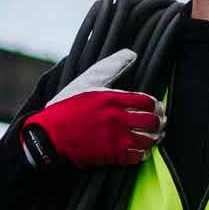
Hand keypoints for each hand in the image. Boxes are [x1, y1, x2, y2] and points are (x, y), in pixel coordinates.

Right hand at [21, 49, 164, 168]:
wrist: (49, 135)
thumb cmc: (67, 107)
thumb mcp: (88, 81)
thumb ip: (112, 66)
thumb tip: (132, 53)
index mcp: (114, 98)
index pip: (148, 102)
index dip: (156, 106)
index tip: (155, 108)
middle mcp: (117, 118)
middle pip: (152, 121)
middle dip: (158, 123)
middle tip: (159, 124)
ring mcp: (115, 138)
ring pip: (148, 140)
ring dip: (153, 139)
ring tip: (152, 137)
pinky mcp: (111, 155)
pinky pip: (137, 156)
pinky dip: (142, 153)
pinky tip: (139, 150)